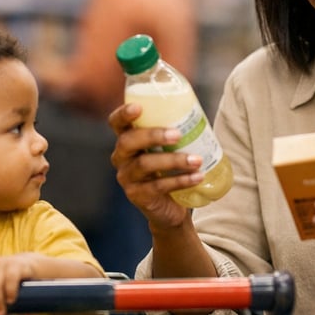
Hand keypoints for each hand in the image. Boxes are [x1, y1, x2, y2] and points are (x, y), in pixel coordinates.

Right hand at [107, 102, 203, 230]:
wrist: (169, 207)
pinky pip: (158, 186)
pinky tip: (198, 177)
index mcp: (127, 140)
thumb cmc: (170, 169)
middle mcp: (121, 158)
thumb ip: (175, 130)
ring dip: (173, 160)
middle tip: (178, 134)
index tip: (139, 107)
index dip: (123, 114)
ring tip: (197, 160)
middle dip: (152, 135)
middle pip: (127, 142)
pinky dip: (181, 180)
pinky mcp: (137, 196)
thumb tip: (198, 109)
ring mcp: (127, 178)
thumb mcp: (169, 149)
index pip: (117, 123)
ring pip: (145, 164)